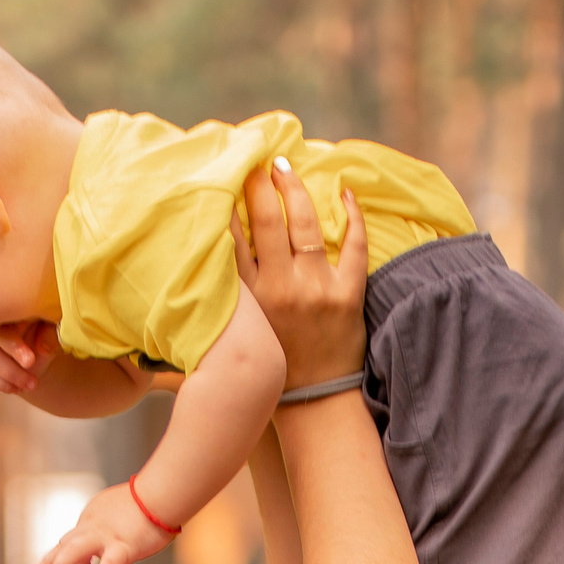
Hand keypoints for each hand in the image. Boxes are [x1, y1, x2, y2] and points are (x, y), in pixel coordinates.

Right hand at [0, 319, 59, 395]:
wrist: (38, 356)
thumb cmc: (47, 337)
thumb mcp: (54, 336)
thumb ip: (51, 337)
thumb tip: (43, 346)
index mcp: (11, 309)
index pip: (2, 326)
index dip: (13, 345)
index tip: (30, 362)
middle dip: (10, 367)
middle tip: (33, 383)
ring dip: (9, 377)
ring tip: (32, 386)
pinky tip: (15, 388)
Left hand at [26, 481, 169, 563]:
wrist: (164, 491)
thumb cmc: (149, 504)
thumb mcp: (121, 517)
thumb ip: (107, 536)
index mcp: (93, 519)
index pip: (73, 541)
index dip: (66, 559)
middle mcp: (93, 526)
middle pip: (64, 545)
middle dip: (47, 563)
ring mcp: (106, 535)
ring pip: (74, 551)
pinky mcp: (124, 545)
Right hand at [232, 161, 367, 391]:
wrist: (314, 401)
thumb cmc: (273, 359)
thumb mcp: (240, 327)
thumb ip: (228, 290)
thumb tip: (210, 248)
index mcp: (249, 298)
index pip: (233, 238)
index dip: (230, 202)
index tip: (227, 176)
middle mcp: (279, 290)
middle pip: (267, 222)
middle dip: (262, 186)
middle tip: (259, 163)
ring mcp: (315, 290)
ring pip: (304, 226)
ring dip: (295, 190)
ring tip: (285, 168)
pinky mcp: (347, 295)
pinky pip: (353, 245)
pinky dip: (352, 215)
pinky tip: (345, 192)